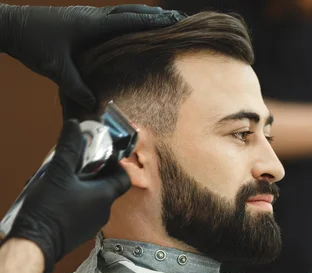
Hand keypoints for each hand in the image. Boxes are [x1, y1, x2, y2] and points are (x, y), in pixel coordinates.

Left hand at [0, 4, 185, 109]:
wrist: (11, 25)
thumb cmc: (33, 43)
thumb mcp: (55, 69)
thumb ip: (76, 86)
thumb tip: (95, 105)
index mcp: (91, 25)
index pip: (128, 21)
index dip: (151, 22)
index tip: (173, 21)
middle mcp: (93, 17)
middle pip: (130, 12)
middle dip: (155, 15)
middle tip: (178, 17)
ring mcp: (88, 16)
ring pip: (122, 12)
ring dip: (143, 15)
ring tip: (164, 19)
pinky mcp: (82, 20)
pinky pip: (113, 18)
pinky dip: (129, 19)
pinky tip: (134, 26)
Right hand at [6, 120, 130, 272]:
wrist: (35, 244)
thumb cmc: (49, 210)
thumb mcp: (58, 172)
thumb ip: (69, 148)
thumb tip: (75, 127)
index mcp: (106, 196)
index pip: (123, 176)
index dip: (114, 163)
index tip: (98, 155)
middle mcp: (104, 211)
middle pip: (106, 186)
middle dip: (92, 173)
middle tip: (75, 164)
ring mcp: (93, 224)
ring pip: (93, 198)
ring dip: (81, 187)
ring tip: (61, 179)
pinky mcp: (80, 232)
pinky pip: (83, 211)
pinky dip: (74, 201)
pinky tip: (56, 197)